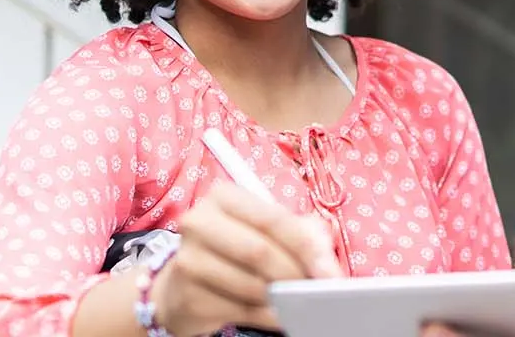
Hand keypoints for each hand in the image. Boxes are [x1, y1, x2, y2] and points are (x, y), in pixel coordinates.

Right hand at [152, 182, 343, 334]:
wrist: (184, 284)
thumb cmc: (234, 249)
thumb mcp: (266, 230)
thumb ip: (302, 235)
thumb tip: (327, 264)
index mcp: (223, 197)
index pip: (273, 219)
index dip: (308, 248)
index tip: (331, 273)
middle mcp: (198, 222)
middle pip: (260, 252)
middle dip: (295, 275)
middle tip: (317, 291)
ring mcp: (188, 260)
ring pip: (251, 285)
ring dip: (283, 299)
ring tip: (299, 301)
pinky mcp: (187, 296)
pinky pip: (242, 311)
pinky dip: (269, 317)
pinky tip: (280, 315)